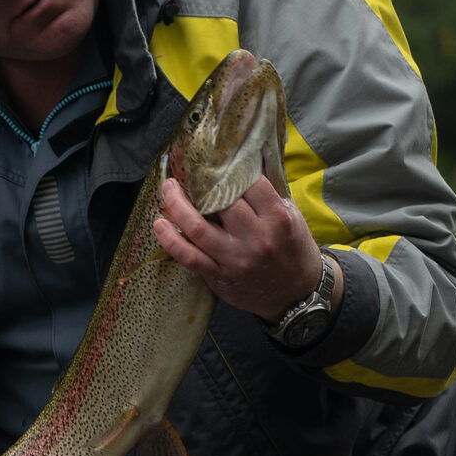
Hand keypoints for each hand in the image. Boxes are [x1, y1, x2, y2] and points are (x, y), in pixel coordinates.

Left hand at [154, 174, 340, 322]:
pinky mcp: (220, 276)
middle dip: (201, 185)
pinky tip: (159, 225)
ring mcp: (236, 259)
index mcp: (278, 218)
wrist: (296, 293)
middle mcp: (257, 238)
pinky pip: (189, 257)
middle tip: (188, 173)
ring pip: (198, 228)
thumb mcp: (292, 217)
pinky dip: (171, 241)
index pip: (249, 184)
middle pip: (221, 203)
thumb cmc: (292, 248)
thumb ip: (268, 194)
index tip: (217, 163)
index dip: (230, 170)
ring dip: (177, 206)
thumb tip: (243, 163)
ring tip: (168, 189)